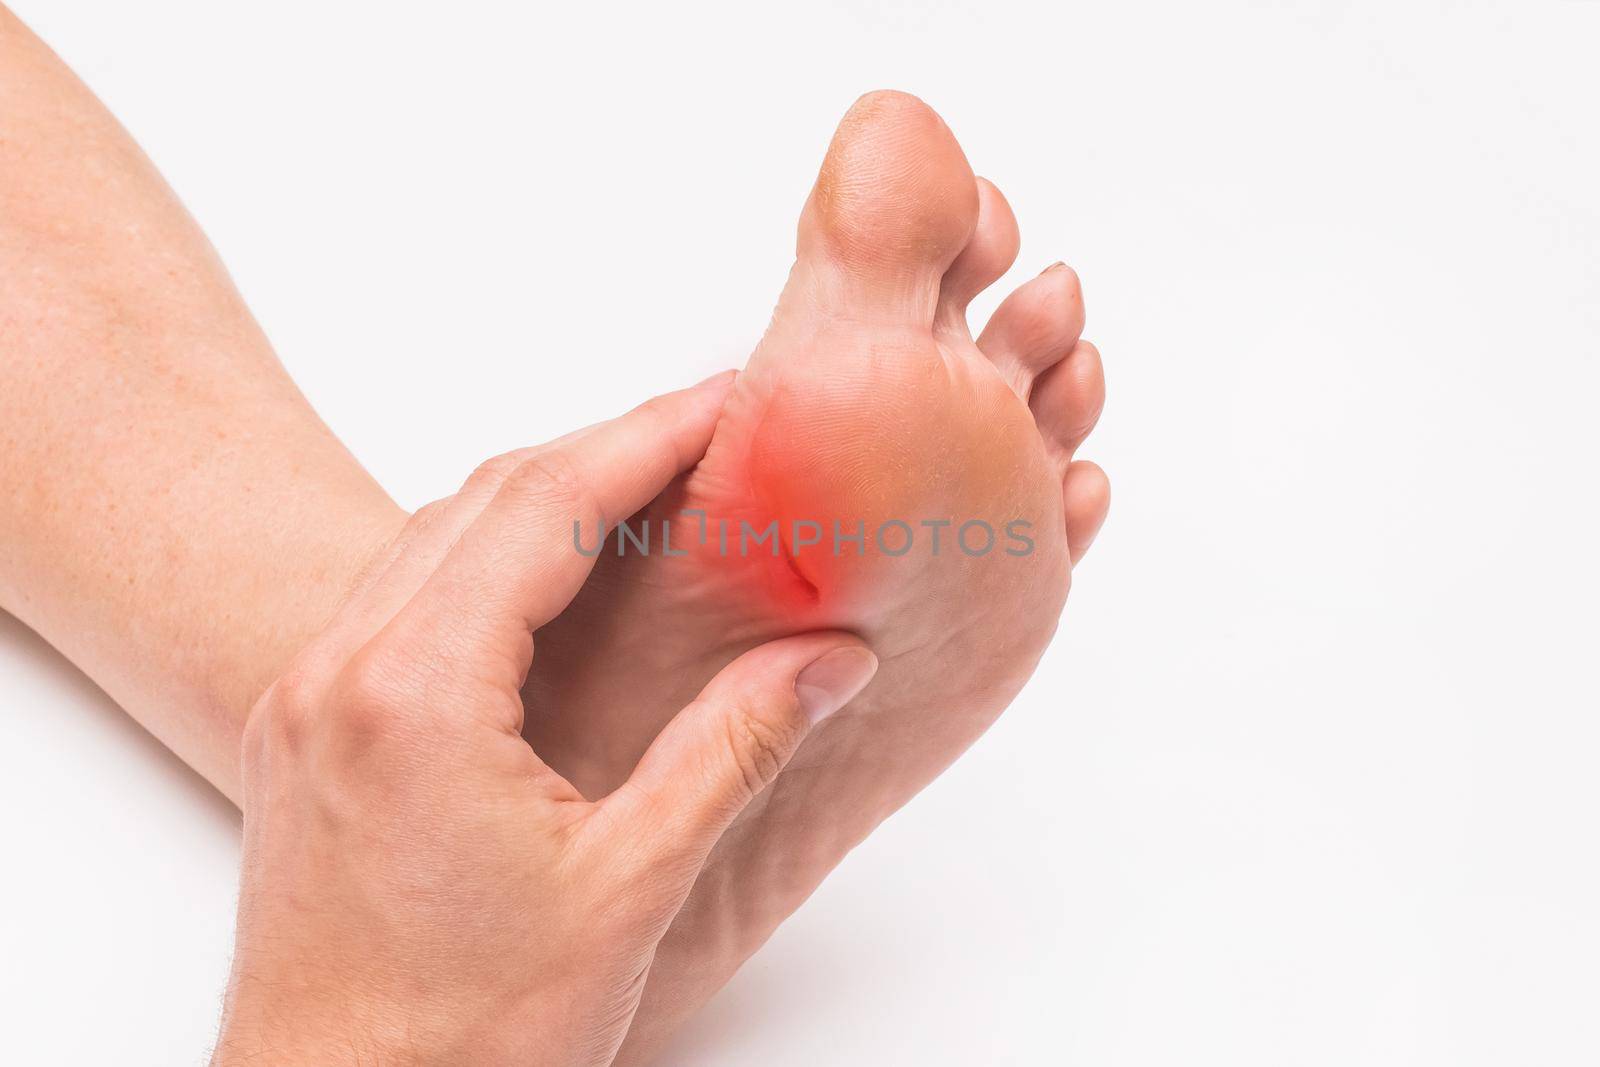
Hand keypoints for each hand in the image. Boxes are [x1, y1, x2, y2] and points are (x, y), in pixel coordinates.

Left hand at [212, 374, 877, 1066]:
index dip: (649, 433)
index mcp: (416, 692)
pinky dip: (490, 555)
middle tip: (711, 424)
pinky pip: (402, 594)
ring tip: (651, 484)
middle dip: (607, 444)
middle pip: (486, 496)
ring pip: (434, 536)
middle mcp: (341, 671)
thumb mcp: (626, 885)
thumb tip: (827, 658)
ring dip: (545, 493)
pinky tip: (554, 577)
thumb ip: (731, 750)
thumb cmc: (462, 1036)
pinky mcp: (308, 733)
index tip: (730, 396)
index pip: (548, 504)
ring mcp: (309, 698)